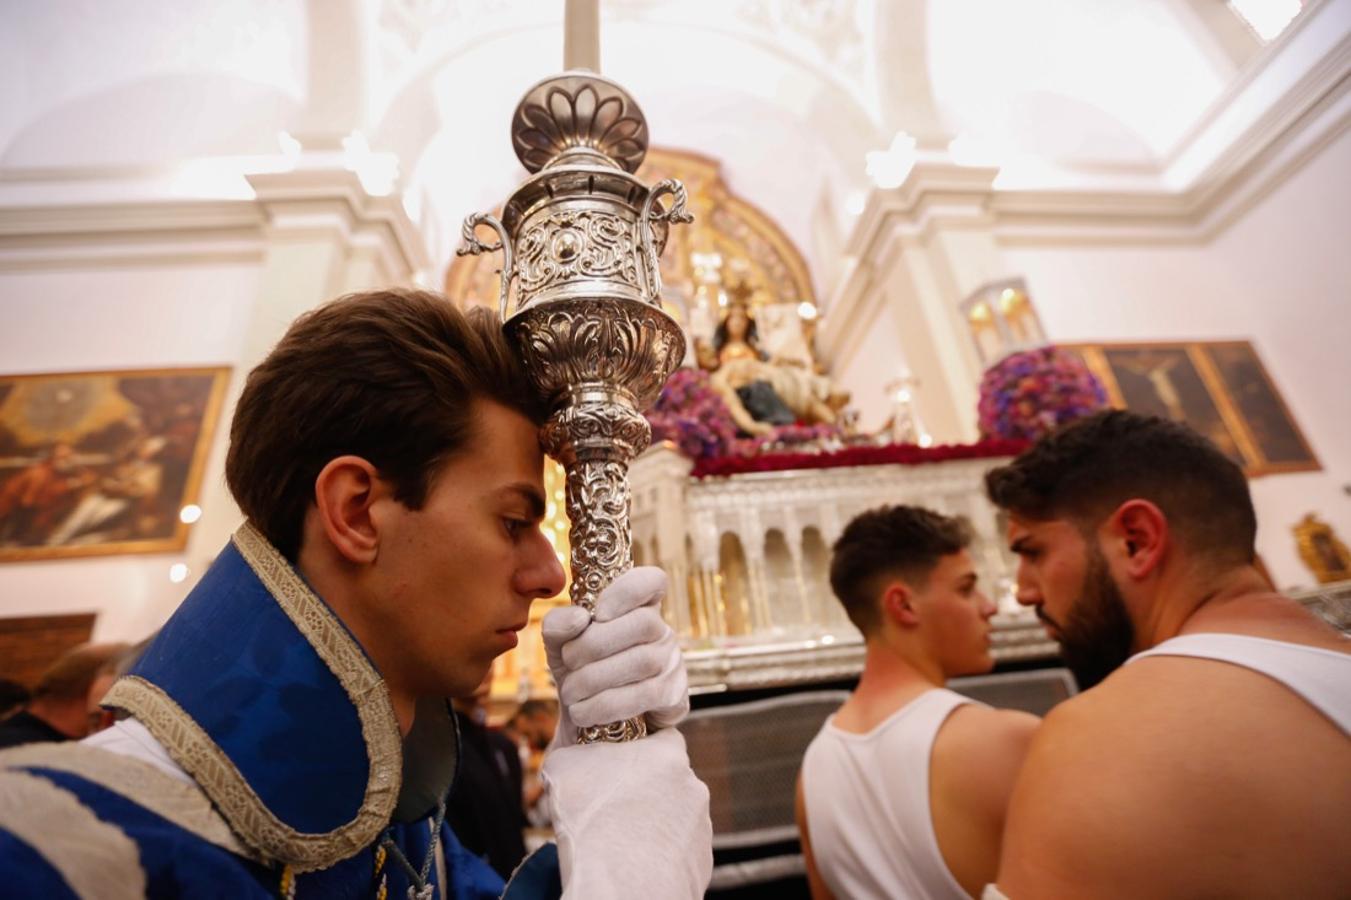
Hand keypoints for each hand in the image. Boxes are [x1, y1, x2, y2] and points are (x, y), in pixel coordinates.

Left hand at [542, 567, 688, 744]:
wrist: (592, 723)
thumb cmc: (581, 672)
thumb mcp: (560, 645)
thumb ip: (559, 624)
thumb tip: (579, 619)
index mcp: (637, 607)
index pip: (652, 581)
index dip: (627, 591)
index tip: (599, 612)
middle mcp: (661, 630)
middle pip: (644, 623)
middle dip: (596, 643)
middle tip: (568, 661)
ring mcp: (671, 663)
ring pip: (642, 661)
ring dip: (595, 678)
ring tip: (571, 692)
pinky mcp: (673, 696)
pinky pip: (643, 695)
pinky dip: (605, 705)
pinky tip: (582, 712)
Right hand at [542, 728, 711, 898]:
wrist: (620, 888)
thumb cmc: (592, 823)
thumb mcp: (563, 767)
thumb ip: (575, 751)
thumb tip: (572, 757)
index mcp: (667, 754)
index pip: (661, 737)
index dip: (637, 748)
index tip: (616, 763)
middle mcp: (693, 787)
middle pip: (668, 778)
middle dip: (644, 788)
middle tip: (613, 805)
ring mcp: (701, 827)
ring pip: (674, 815)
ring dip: (652, 822)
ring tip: (621, 840)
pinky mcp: (701, 862)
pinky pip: (678, 850)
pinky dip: (660, 853)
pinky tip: (635, 862)